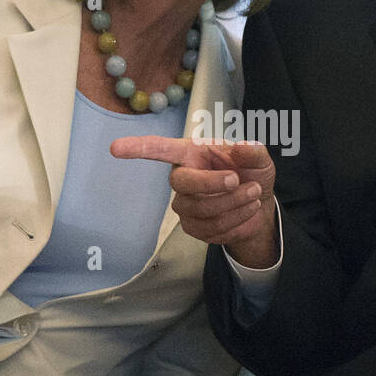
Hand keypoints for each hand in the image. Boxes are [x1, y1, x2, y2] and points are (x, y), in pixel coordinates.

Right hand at [110, 136, 278, 267]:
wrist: (259, 205)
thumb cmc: (251, 173)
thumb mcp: (259, 158)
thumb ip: (253, 151)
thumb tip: (243, 148)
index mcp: (191, 154)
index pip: (160, 150)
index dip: (138, 148)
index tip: (115, 148)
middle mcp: (182, 178)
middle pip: (181, 183)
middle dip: (212, 184)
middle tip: (239, 180)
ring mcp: (185, 205)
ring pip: (203, 208)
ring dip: (235, 202)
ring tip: (253, 194)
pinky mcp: (194, 227)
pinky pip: (213, 228)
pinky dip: (238, 219)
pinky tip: (247, 210)